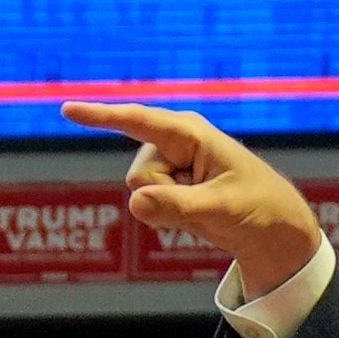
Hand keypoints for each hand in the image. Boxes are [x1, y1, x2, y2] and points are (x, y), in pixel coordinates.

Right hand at [63, 103, 322, 292]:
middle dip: (162, 195)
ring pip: (138, 191)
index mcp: (191, 133)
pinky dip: (165, 216)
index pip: (138, 122)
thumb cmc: (257, 209)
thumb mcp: (220, 209)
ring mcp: (169, 163)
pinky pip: (146, 204)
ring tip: (205, 204)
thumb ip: (178, 206)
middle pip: (137, 174)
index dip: (101, 116)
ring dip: (166, 208)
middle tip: (206, 200)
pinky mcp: (167, 183)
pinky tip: (196, 211)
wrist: (272, 229)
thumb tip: (136, 200)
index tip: (66, 108)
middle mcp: (174, 142)